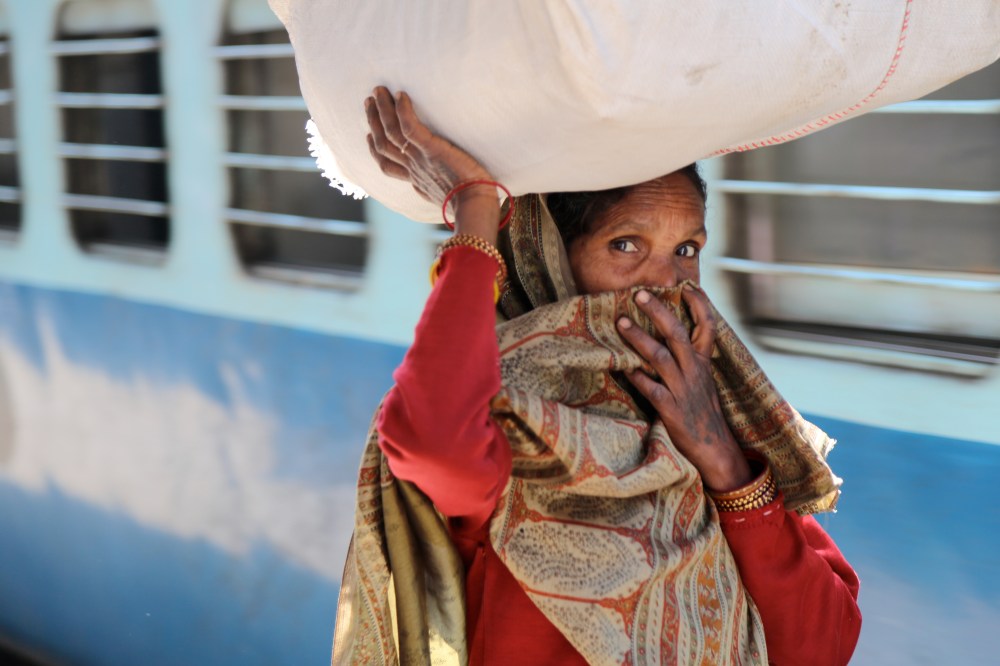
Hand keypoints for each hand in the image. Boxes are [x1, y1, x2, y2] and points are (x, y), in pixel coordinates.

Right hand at [365, 87, 499, 239]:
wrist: (475, 205)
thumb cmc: (471, 202)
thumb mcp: (447, 196)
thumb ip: (439, 187)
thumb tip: (442, 187)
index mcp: (416, 180)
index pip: (388, 164)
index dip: (375, 150)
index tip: (368, 135)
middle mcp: (412, 168)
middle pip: (383, 144)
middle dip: (374, 121)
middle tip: (369, 102)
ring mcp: (419, 158)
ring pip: (391, 132)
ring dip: (382, 110)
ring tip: (378, 92)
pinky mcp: (431, 149)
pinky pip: (410, 127)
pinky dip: (403, 110)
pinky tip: (401, 95)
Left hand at [616, 286, 751, 491]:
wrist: (713, 447)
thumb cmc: (701, 409)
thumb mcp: (702, 379)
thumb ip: (690, 358)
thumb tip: (669, 334)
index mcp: (703, 362)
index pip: (707, 326)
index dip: (700, 304)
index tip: (687, 285)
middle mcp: (694, 371)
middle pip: (677, 334)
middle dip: (658, 312)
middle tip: (639, 294)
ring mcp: (682, 389)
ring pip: (660, 357)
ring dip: (639, 338)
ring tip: (621, 323)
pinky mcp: (671, 409)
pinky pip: (651, 389)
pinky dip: (637, 376)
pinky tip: (623, 367)